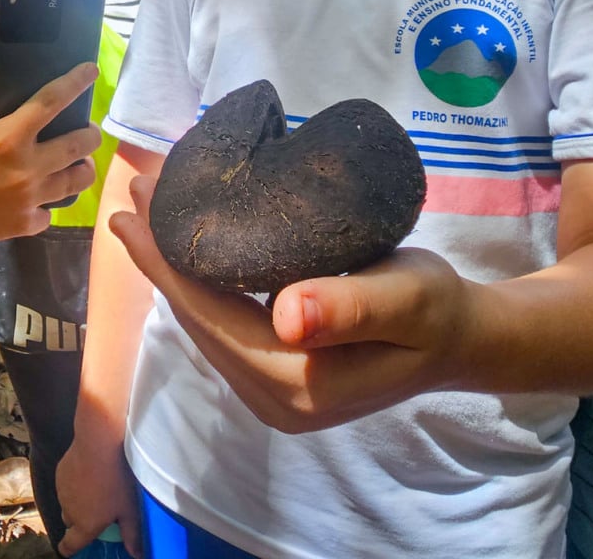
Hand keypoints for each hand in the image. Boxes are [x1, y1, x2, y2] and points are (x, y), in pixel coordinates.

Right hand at [0, 62, 98, 247]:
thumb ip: (3, 123)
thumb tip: (29, 120)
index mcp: (10, 136)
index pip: (53, 101)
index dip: (76, 82)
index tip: (92, 71)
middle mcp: (27, 167)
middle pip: (81, 144)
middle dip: (90, 134)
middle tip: (87, 131)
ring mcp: (30, 199)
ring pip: (79, 180)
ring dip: (82, 168)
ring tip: (77, 164)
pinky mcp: (25, 225)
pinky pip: (51, 211)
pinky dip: (46, 202)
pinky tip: (38, 198)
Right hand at [56, 432, 143, 556]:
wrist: (100, 442)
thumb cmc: (118, 479)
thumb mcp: (130, 509)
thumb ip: (132, 535)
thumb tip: (136, 553)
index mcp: (85, 525)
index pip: (69, 546)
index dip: (68, 549)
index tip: (70, 549)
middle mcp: (69, 511)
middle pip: (70, 523)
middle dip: (80, 521)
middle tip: (98, 511)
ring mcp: (62, 491)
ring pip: (68, 503)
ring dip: (77, 502)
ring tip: (97, 488)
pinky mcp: (60, 473)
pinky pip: (65, 485)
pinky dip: (74, 484)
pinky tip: (91, 472)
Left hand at [111, 172, 475, 433]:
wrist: (461, 338)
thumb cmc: (438, 309)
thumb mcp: (408, 297)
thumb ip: (353, 308)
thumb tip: (287, 315)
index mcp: (299, 386)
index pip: (211, 318)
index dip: (166, 265)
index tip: (131, 210)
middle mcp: (273, 399)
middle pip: (197, 320)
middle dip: (160, 258)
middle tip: (136, 191)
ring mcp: (271, 393)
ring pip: (204, 322)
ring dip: (173, 267)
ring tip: (148, 207)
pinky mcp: (273, 377)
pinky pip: (221, 325)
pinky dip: (199, 282)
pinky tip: (185, 244)